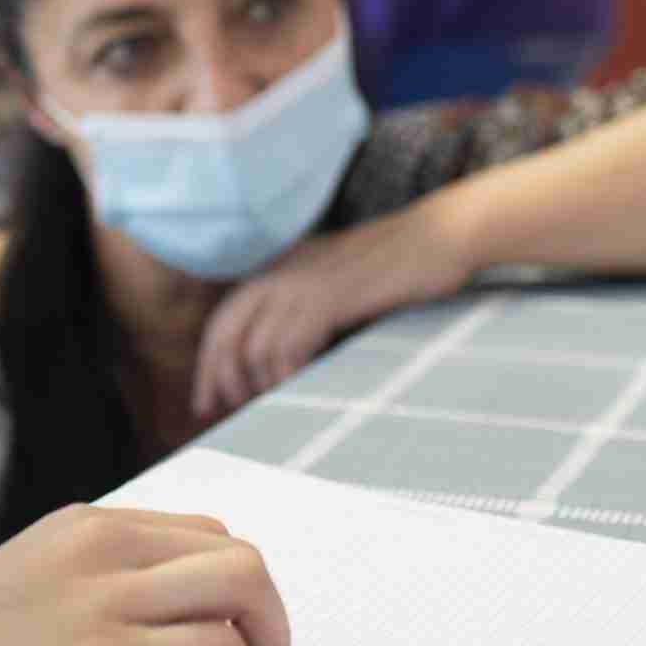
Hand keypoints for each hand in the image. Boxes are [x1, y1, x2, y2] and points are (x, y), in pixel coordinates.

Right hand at [0, 504, 292, 645]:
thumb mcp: (28, 591)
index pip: (204, 537)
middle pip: (242, 556)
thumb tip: (170, 645)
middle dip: (267, 623)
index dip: (233, 598)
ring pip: (246, 589)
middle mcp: (104, 546)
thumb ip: (97, 594)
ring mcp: (108, 599)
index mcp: (84, 527)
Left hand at [192, 205, 466, 420]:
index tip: (208, 401)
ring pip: (257, 344)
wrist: (438, 234)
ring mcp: (305, 281)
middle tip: (228, 411)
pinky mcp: (331, 294)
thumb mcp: (339, 284)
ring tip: (278, 400)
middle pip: (227, 332)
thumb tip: (282, 361)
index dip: (210, 364)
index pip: (225, 320)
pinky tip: (300, 386)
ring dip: (262, 382)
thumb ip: (308, 310)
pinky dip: (289, 372)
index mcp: (280, 269)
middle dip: (221, 378)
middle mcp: (283, 272)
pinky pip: (291, 342)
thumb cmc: (397, 266)